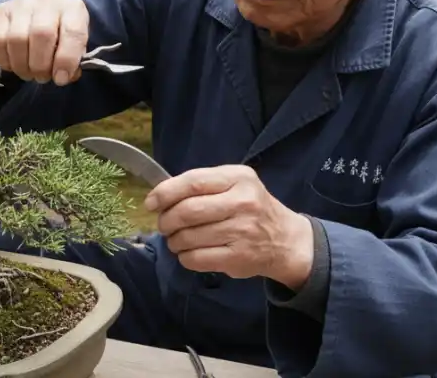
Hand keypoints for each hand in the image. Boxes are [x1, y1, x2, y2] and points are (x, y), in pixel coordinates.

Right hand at [0, 0, 88, 85]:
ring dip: (22, 66)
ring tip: (29, 74)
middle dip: (41, 65)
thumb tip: (61, 76)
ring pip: (17, 39)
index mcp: (73, 8)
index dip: (66, 60)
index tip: (60, 78)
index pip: (72, 33)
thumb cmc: (62, 33)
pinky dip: (6, 61)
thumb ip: (73, 61)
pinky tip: (14, 65)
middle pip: (41, 35)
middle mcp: (47, 1)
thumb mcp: (76, 44)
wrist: (40, 13)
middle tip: (42, 78)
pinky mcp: (1, 11)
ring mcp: (22, 4)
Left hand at [145, 165, 314, 289]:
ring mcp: (242, 231)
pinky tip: (189, 253)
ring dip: (173, 240)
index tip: (151, 202)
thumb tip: (160, 197)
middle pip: (187, 211)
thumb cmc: (252, 208)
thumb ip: (202, 185)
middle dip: (166, 220)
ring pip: (188, 237)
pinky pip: (196, 259)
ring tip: (176, 240)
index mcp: (238, 178)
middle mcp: (242, 203)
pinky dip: (184, 257)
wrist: (285, 240)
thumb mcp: (235, 184)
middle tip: (163, 225)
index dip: (166, 193)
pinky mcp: (238, 258)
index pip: (193, 182)